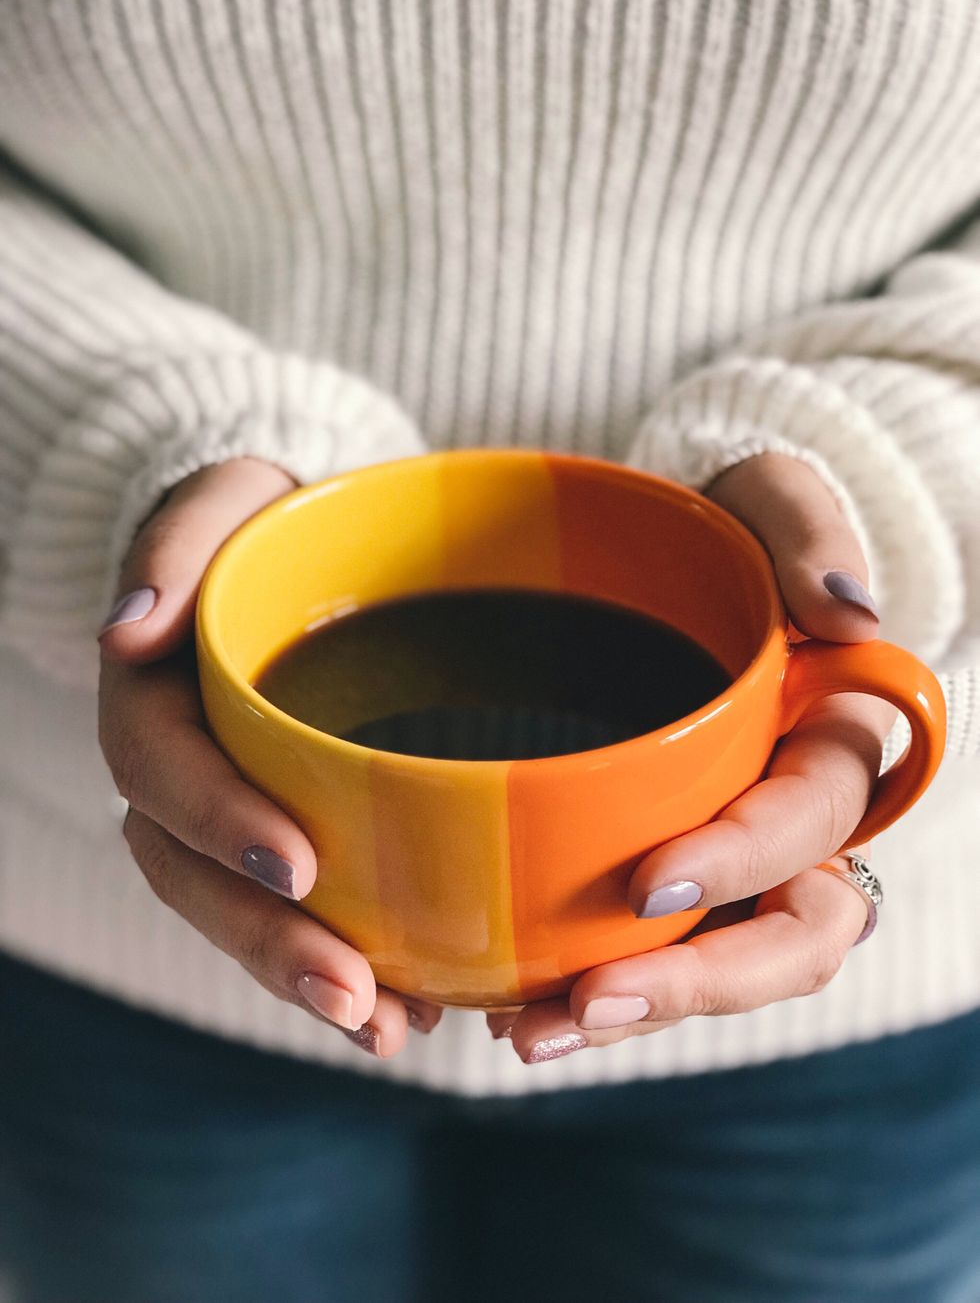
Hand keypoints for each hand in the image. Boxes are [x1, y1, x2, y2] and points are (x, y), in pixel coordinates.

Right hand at [99, 458, 440, 1055]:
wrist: (296, 554)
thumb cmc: (262, 522)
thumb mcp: (221, 501)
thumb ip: (174, 542)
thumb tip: (127, 627)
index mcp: (154, 697)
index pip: (161, 769)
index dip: (217, 822)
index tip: (296, 867)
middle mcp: (182, 769)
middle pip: (197, 876)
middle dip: (269, 944)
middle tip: (356, 999)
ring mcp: (229, 812)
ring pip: (245, 914)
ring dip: (309, 980)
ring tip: (392, 1031)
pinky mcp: (289, 832)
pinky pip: (301, 912)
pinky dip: (354, 963)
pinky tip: (420, 1004)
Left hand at [488, 454, 890, 1062]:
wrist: (648, 562)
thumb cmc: (716, 528)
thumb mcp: (763, 500)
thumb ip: (809, 533)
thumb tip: (851, 615)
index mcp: (827, 742)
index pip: (812, 822)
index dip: (746, 861)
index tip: (654, 884)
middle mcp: (791, 820)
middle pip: (788, 937)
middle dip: (693, 983)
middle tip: (585, 1002)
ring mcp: (728, 858)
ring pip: (712, 966)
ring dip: (626, 1010)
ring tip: (525, 1031)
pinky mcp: (654, 873)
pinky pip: (637, 947)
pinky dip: (578, 980)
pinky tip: (499, 998)